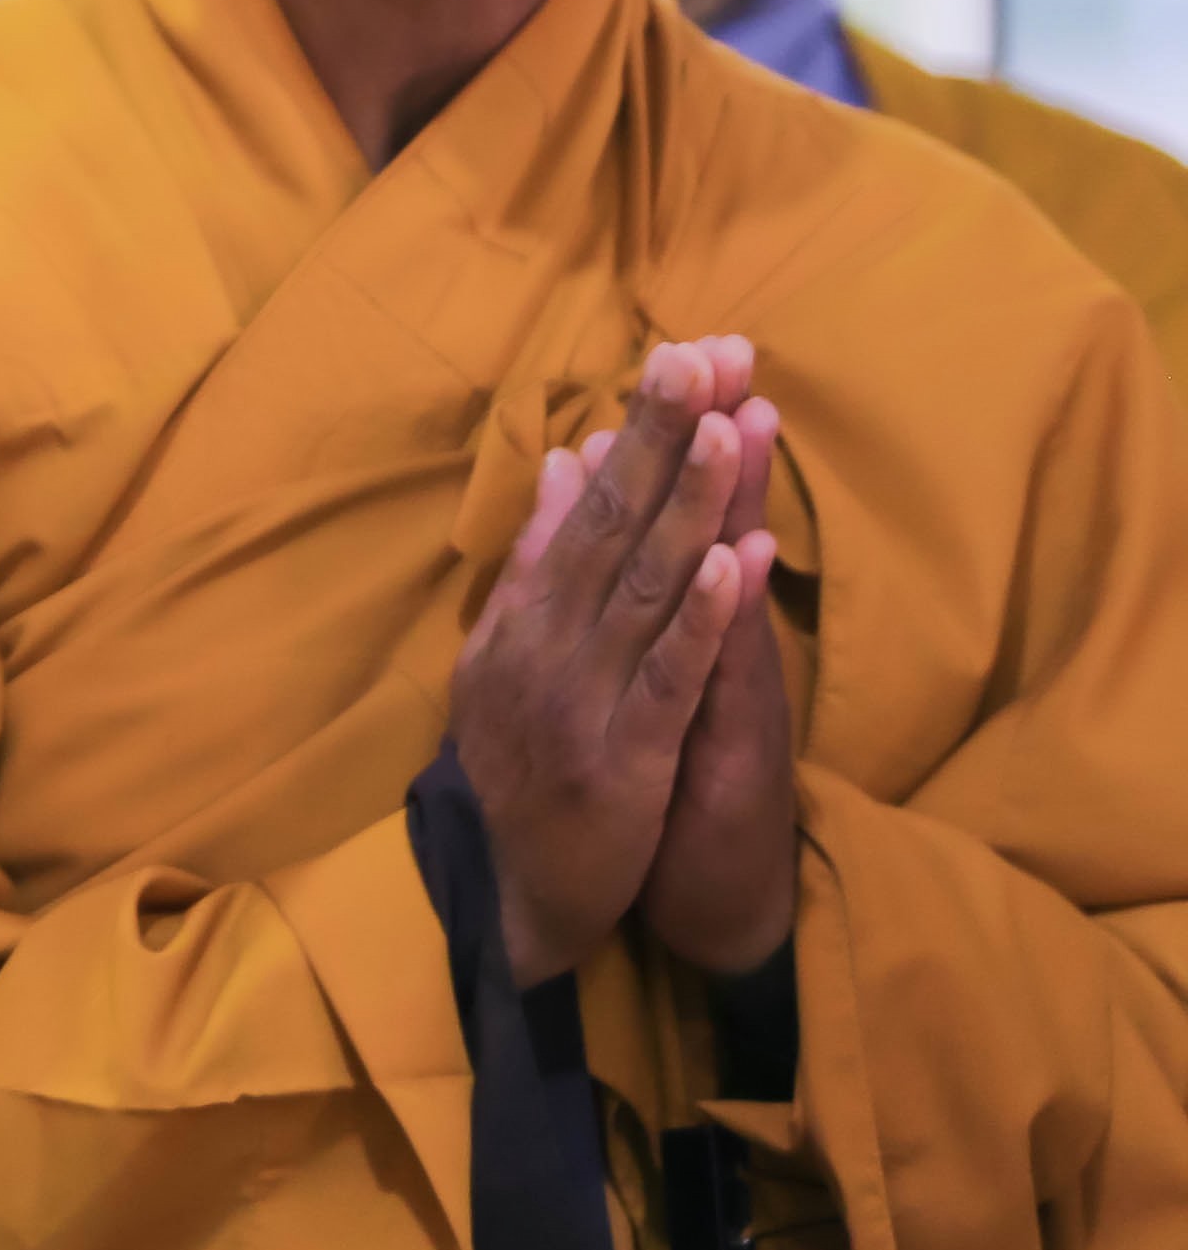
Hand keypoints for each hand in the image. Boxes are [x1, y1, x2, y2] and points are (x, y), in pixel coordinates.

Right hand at [447, 336, 778, 986]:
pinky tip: (737, 559)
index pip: (587, 502)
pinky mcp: (626, 762)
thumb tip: (563, 460)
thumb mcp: (512, 656)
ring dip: (689, 505)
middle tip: (703, 352)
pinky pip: (672, 678)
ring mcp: (583, 701)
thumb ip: (539, 561)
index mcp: (526, 615)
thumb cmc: (531, 766)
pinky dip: (703, 618)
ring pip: (647, 587)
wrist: (526, 896)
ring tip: (728, 426)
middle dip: (662, 438)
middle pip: (614, 524)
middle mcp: (547, 644)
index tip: (682, 353)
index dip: (640, 430)